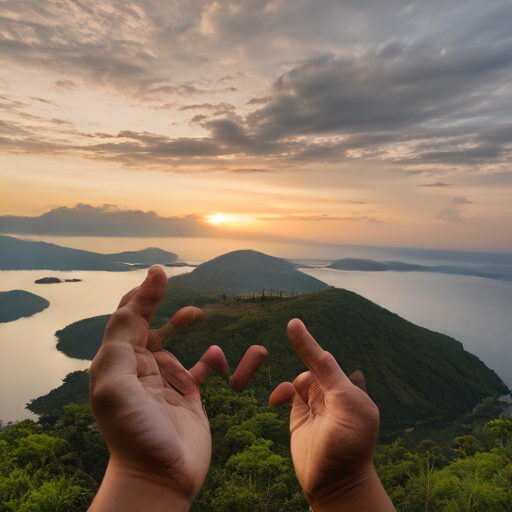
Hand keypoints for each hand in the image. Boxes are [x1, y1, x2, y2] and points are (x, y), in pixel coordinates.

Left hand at [88, 266, 268, 511]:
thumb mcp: (116, 383)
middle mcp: (140, 369)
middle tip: (172, 285)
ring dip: (185, 325)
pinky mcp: (187, 395)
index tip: (160, 272)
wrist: (160, 477)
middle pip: (148, 326)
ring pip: (175, 344)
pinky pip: (200, 367)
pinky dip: (210, 358)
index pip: (127, 318)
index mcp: (119, 363)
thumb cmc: (133, 431)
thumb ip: (121, 340)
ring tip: (199, 315)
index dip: (142, 294)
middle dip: (161, 306)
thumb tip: (134, 300)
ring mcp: (164, 381)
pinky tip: (217, 355)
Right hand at [270, 319, 394, 511]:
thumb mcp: (346, 408)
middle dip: (301, 353)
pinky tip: (276, 400)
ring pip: (299, 380)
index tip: (292, 323)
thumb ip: (330, 379)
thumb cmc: (348, 447)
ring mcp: (316, 405)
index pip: (325, 361)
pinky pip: (289, 393)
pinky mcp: (300, 416)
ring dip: (292, 384)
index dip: (308, 343)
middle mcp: (332, 395)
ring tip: (284, 399)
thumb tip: (320, 354)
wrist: (334, 485)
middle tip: (289, 328)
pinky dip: (281, 392)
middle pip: (312, 366)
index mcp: (349, 391)